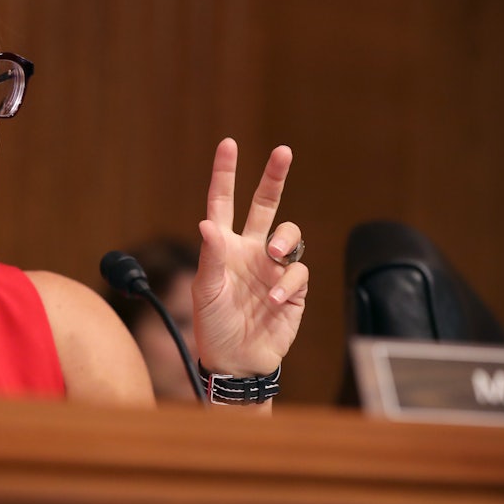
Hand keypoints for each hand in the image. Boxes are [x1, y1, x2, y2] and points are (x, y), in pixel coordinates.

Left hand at [192, 138, 307, 376]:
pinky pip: (298, 272)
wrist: (237, 360)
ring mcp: (272, 267)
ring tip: (273, 256)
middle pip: (266, 205)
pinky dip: (288, 283)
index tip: (228, 144)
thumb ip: (210, 257)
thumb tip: (207, 223)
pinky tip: (273, 301)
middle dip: (274, 177)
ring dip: (283, 239)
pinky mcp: (292, 288)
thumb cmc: (213, 325)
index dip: (225, 173)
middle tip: (282, 151)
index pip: (224, 202)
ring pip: (289, 233)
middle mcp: (250, 250)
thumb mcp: (205, 290)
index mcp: (224, 246)